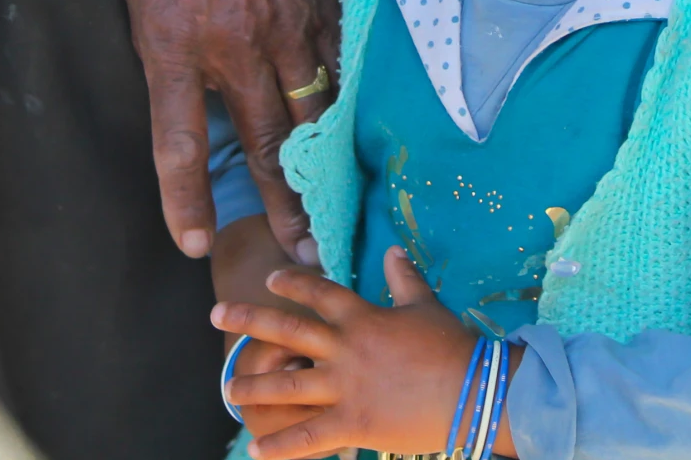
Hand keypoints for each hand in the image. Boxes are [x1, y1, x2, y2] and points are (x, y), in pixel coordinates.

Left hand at [119, 0, 341, 260]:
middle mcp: (234, 47)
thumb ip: (159, 44)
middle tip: (302, 252)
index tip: (193, 243)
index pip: (178, 143)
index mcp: (174, 45)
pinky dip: (345, 106)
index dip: (184, 200)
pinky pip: (338, 67)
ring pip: (311, 114)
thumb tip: (180, 91)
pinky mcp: (324, 4)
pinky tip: (354, 134)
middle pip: (264, 144)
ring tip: (333, 210)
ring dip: (323, 169)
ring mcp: (287, 27)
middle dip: (283, 204)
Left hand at [216, 247, 517, 459]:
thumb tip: (394, 250)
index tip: (271, 278)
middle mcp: (345, 349)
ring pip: (286, 386)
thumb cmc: (452, 346)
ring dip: (253, 387)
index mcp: (363, 317)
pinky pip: (307, 437)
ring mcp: (344, 387)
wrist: (472, 390)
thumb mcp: (427, 305)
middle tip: (217, 314)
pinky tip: (255, 450)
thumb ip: (405, 278)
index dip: (293, 283)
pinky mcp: (351, 423)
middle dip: (249, 320)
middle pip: (287, 331)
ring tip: (229, 388)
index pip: (319, 292)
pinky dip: (280, 447)